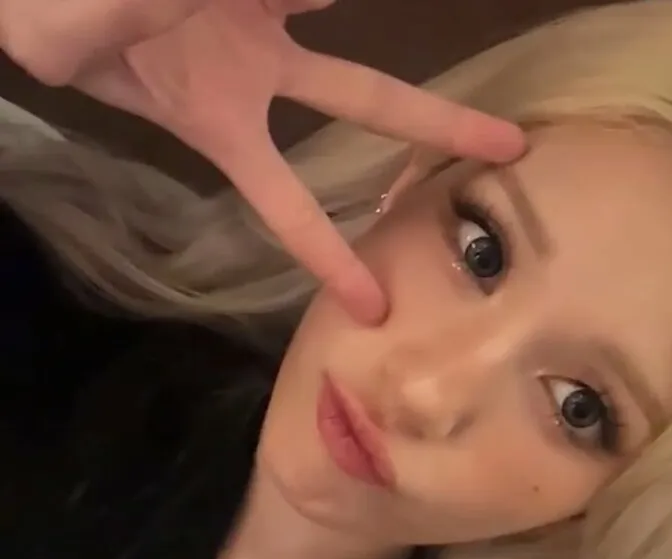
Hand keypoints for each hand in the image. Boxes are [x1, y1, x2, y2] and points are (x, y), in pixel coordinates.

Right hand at [27, 0, 524, 321]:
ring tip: (451, 4)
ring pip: (343, 16)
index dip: (326, 256)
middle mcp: (259, 72)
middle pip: (366, 100)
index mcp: (222, 121)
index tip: (372, 310)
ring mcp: (262, 14)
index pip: (284, 203)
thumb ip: (101, 32)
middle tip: (511, 149)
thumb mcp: (64, 44)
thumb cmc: (53, 22)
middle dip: (435, 128)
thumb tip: (146, 10)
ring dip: (380, 15)